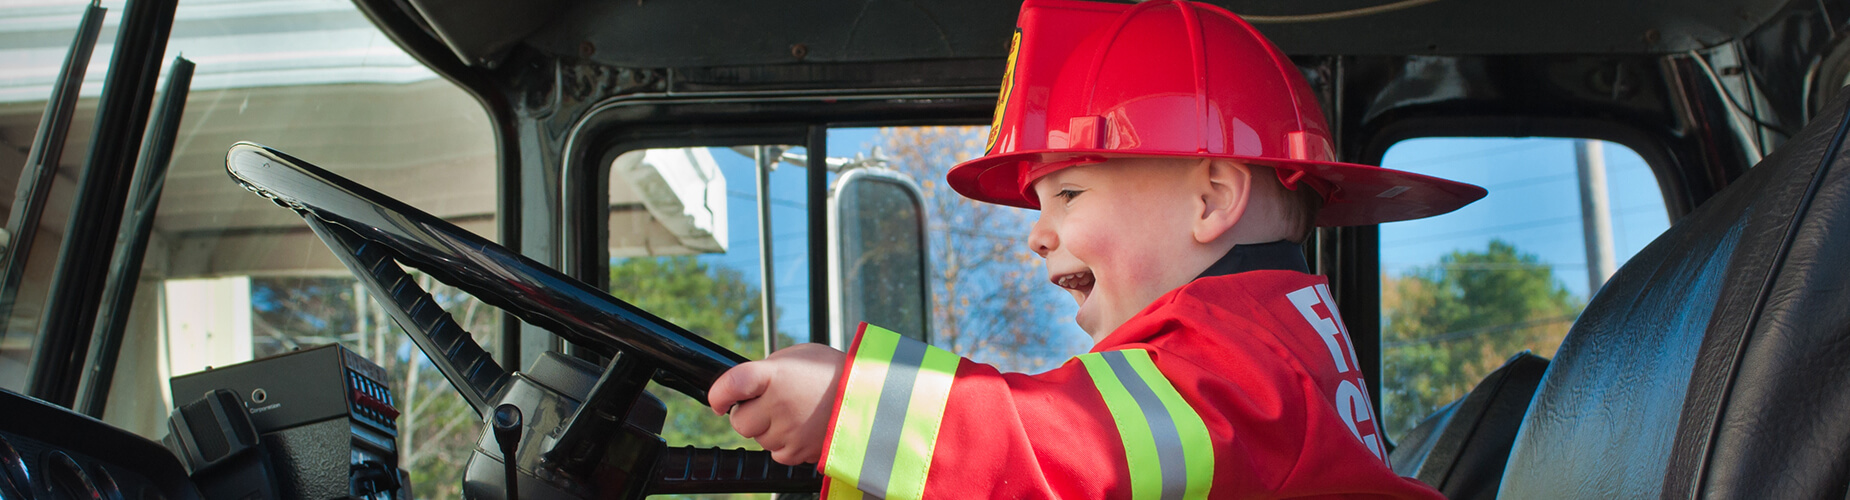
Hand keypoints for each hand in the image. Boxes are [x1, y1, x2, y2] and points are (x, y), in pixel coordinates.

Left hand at [708, 343, 845, 464]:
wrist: (872, 396)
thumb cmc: (834, 373)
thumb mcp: (797, 357)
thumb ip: (767, 372)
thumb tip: (744, 390)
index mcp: (776, 375)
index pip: (733, 385)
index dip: (718, 394)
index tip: (717, 400)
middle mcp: (780, 404)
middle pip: (739, 421)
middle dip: (748, 413)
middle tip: (768, 403)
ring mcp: (790, 431)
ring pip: (759, 439)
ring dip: (769, 429)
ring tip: (795, 412)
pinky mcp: (800, 451)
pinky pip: (777, 453)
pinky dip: (784, 443)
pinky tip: (802, 427)